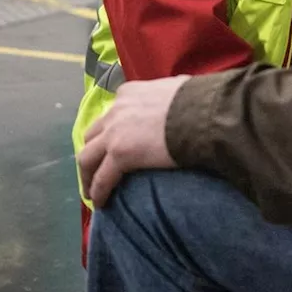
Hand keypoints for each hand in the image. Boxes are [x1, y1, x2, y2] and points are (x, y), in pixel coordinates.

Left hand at [77, 75, 188, 206]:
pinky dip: (98, 191)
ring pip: (87, 157)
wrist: (203, 114)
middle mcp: (116, 110)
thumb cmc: (199, 101)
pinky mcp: (120, 155)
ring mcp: (114, 133)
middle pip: (92, 135)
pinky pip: (102, 178)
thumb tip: (180, 98)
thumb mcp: (177, 88)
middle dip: (93, 153)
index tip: (113, 145)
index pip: (111, 115)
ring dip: (88, 175)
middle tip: (96, 169)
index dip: (109, 132)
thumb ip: (169, 95)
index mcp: (129, 93)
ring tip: (92, 191)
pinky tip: (101, 203)